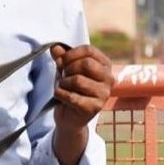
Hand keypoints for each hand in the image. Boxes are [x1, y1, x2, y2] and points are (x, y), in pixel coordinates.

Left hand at [49, 44, 112, 164]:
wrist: (69, 116)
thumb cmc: (70, 88)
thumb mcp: (65, 69)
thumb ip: (61, 58)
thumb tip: (55, 48)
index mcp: (105, 65)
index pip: (89, 50)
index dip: (71, 54)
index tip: (61, 60)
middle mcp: (109, 78)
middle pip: (86, 64)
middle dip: (68, 69)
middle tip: (63, 76)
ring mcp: (104, 94)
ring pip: (78, 80)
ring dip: (63, 83)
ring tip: (62, 87)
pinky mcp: (95, 108)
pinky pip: (72, 96)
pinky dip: (60, 94)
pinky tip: (61, 97)